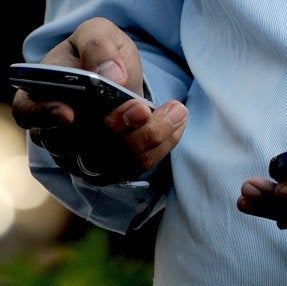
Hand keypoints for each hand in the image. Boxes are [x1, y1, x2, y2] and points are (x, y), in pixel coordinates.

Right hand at [11, 17, 187, 184]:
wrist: (122, 75)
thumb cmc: (101, 55)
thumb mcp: (98, 35)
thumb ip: (98, 46)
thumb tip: (111, 74)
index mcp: (42, 97)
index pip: (29, 113)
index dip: (45, 116)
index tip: (70, 113)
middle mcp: (57, 134)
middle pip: (78, 144)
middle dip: (115, 126)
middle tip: (141, 106)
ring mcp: (83, 156)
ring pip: (113, 160)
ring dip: (148, 137)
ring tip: (175, 111)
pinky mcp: (112, 169)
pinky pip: (137, 166)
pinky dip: (162, 145)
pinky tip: (176, 121)